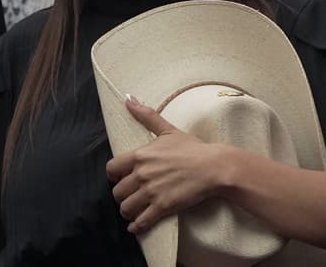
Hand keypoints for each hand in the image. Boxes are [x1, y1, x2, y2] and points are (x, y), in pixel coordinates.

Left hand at [105, 95, 226, 234]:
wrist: (214, 167)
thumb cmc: (193, 148)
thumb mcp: (167, 130)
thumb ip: (146, 116)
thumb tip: (128, 98)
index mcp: (140, 155)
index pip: (111, 169)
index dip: (113, 176)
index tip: (120, 179)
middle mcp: (141, 174)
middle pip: (117, 191)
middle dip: (121, 195)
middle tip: (129, 197)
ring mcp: (151, 192)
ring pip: (126, 207)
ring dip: (128, 211)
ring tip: (133, 211)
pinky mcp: (163, 207)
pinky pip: (141, 221)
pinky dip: (137, 226)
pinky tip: (137, 227)